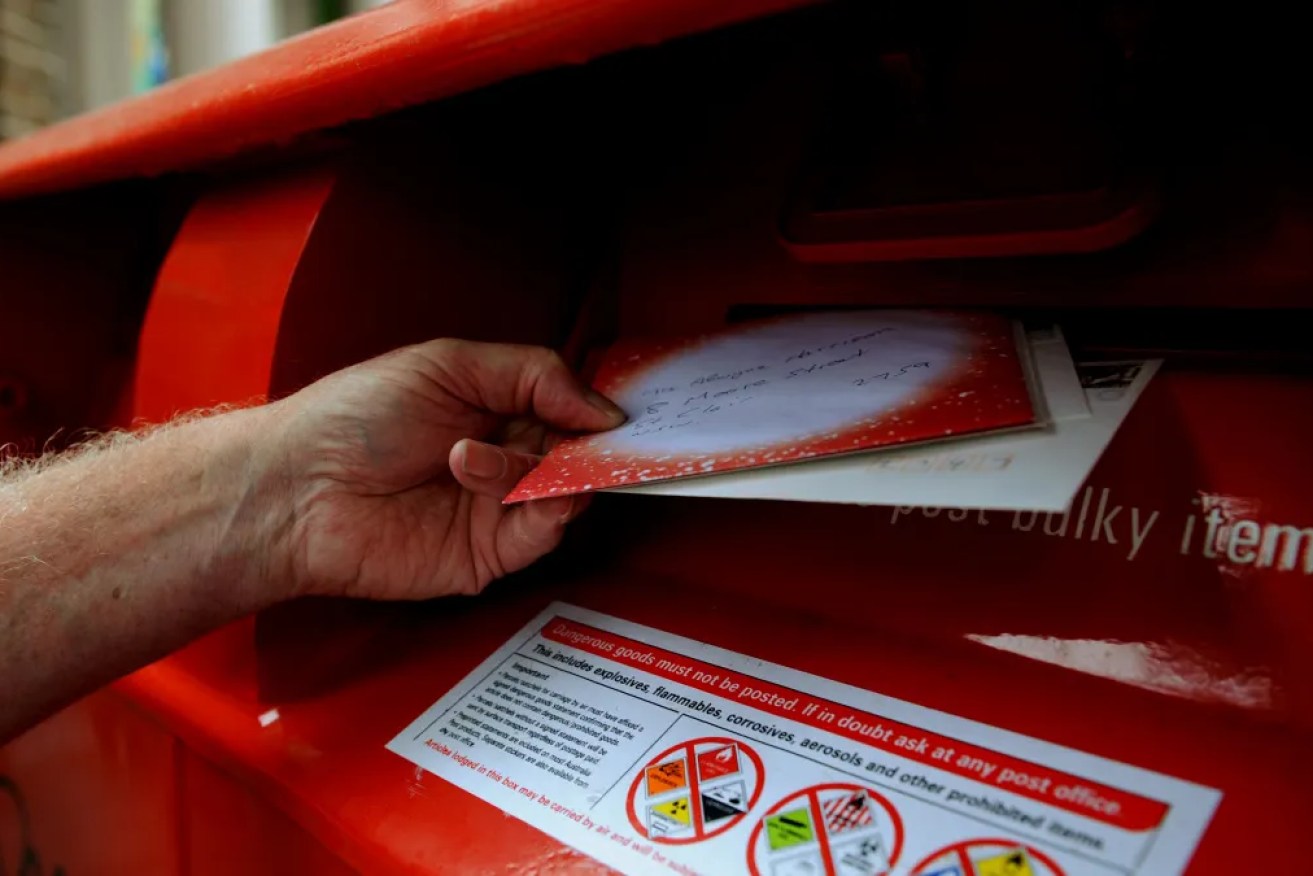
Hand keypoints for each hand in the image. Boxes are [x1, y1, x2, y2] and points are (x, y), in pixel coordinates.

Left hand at [268, 340, 624, 600]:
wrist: (300, 490)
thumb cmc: (356, 416)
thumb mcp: (450, 365)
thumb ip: (535, 375)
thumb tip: (604, 407)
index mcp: (495, 408)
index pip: (569, 408)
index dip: (596, 409)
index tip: (622, 410)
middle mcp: (503, 457)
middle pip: (578, 453)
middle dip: (587, 444)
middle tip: (587, 438)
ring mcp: (497, 508)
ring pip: (568, 492)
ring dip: (541, 470)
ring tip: (473, 457)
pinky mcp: (490, 554)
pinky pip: (545, 533)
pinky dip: (547, 510)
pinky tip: (511, 490)